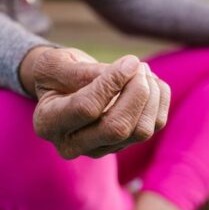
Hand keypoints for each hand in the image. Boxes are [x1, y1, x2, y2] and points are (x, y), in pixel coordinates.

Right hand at [20, 47, 170, 158]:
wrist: (63, 87)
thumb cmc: (56, 73)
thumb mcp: (56, 64)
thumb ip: (82, 71)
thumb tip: (127, 70)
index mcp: (49, 123)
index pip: (86, 109)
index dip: (112, 83)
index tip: (129, 60)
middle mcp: (74, 145)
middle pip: (117, 128)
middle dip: (137, 93)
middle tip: (138, 65)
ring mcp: (102, 148)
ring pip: (141, 131)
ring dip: (150, 95)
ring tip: (141, 68)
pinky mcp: (124, 143)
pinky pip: (155, 125)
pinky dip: (159, 98)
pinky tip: (149, 80)